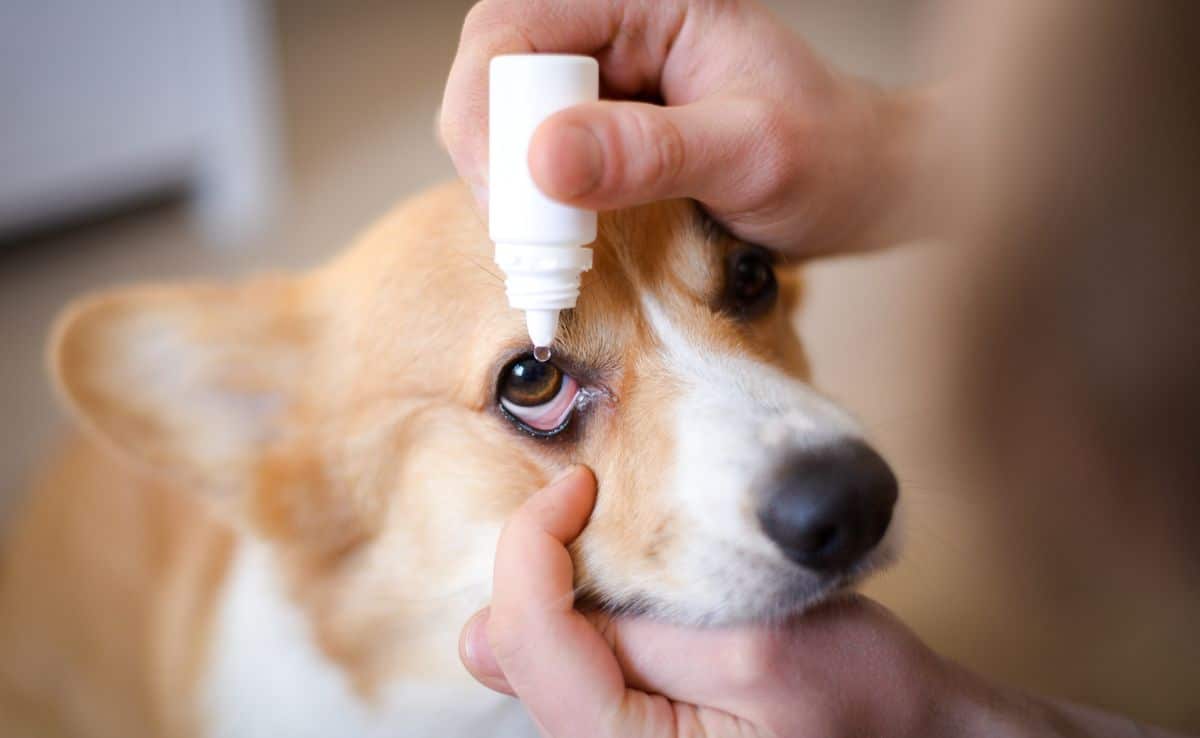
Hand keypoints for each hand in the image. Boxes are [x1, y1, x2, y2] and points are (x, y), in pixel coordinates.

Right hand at [441, 0, 929, 255]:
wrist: (866, 183)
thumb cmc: (832, 154)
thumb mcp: (752, 153)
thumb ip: (652, 152)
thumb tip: (544, 159)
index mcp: (647, 1)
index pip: (515, 27)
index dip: (491, 109)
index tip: (515, 199)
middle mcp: (614, 28)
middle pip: (494, 71)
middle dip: (496, 154)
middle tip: (529, 239)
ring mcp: (605, 77)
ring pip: (504, 117)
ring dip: (511, 188)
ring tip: (549, 250)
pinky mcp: (604, 124)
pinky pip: (535, 154)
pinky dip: (536, 204)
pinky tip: (560, 244)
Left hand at [460, 466, 972, 736]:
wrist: (913, 730)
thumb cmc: (861, 698)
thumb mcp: (756, 653)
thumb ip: (627, 641)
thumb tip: (482, 634)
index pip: (528, 634)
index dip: (533, 544)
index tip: (579, 483)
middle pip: (519, 645)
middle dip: (545, 569)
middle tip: (598, 506)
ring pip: (539, 652)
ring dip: (568, 587)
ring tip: (628, 544)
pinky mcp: (630, 724)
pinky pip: (574, 663)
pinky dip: (592, 610)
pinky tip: (640, 587)